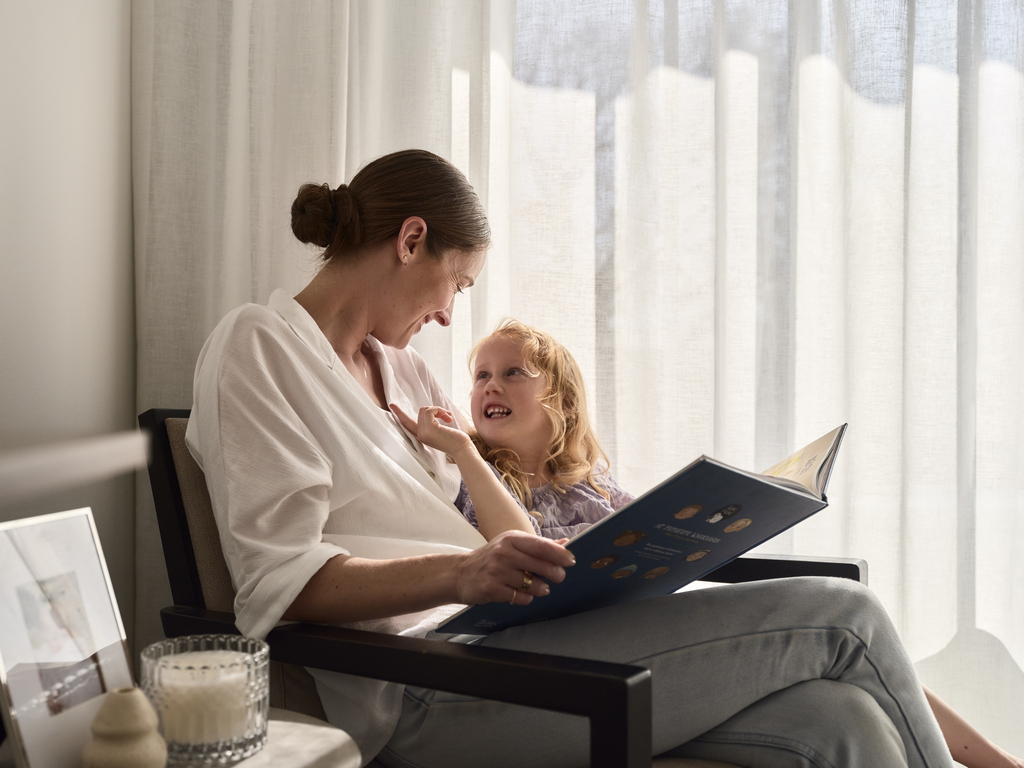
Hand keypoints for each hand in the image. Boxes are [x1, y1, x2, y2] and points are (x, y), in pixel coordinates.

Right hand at [390, 403, 471, 456]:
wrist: (462, 449)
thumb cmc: (455, 439)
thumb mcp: (440, 430)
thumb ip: (432, 423)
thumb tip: (432, 410)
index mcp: (421, 435)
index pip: (407, 424)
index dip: (399, 414)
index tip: (391, 405)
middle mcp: (419, 434)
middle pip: (421, 411)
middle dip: (435, 410)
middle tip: (447, 416)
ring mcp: (423, 432)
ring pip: (425, 409)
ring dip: (439, 410)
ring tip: (448, 417)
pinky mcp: (429, 429)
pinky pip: (430, 410)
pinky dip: (440, 410)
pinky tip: (448, 418)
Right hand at [453, 530, 574, 605]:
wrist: (460, 573)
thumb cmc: (492, 558)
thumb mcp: (512, 545)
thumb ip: (539, 545)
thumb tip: (565, 544)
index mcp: (511, 539)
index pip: (541, 546)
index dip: (559, 554)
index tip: (571, 561)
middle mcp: (504, 552)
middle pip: (540, 565)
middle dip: (555, 574)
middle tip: (559, 577)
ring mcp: (496, 571)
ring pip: (532, 584)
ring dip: (541, 588)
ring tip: (541, 588)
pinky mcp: (491, 588)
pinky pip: (520, 597)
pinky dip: (526, 598)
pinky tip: (523, 594)